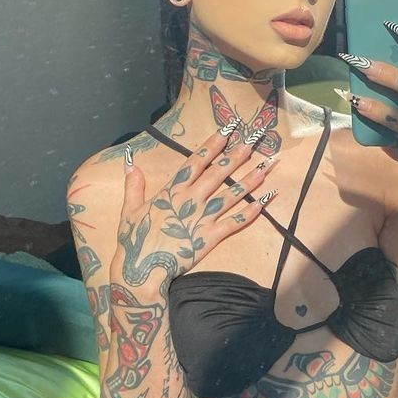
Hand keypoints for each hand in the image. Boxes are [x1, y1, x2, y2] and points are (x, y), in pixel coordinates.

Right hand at [110, 124, 280, 305]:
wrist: (141, 269)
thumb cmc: (134, 241)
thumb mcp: (130, 210)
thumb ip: (134, 185)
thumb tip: (131, 163)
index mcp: (172, 190)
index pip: (197, 160)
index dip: (214, 143)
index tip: (229, 128)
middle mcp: (190, 199)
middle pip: (219, 172)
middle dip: (238, 153)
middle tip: (255, 138)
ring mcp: (202, 218)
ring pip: (232, 194)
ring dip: (251, 179)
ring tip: (268, 165)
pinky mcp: (210, 238)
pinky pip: (235, 222)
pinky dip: (251, 212)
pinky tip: (266, 201)